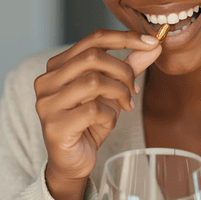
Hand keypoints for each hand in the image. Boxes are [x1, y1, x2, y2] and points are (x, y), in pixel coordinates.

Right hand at [34, 29, 161, 199]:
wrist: (72, 162)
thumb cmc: (89, 123)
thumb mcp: (111, 91)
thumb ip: (129, 67)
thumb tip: (153, 46)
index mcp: (57, 66)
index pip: (93, 39)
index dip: (124, 37)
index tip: (152, 42)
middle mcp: (47, 80)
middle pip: (93, 57)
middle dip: (123, 71)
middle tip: (133, 89)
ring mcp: (47, 103)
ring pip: (93, 81)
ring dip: (118, 93)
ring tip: (123, 105)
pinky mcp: (54, 125)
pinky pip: (92, 110)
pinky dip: (110, 115)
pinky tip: (108, 123)